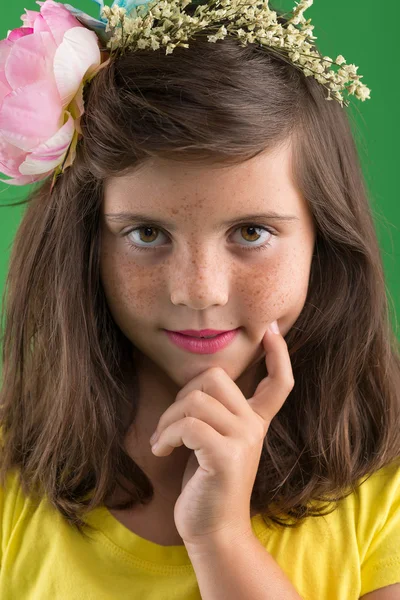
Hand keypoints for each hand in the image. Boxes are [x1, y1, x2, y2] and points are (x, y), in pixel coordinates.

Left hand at [149, 321, 293, 549]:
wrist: (212, 530)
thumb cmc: (206, 483)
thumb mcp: (214, 441)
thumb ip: (215, 413)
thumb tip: (196, 383)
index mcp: (255, 420)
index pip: (279, 381)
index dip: (279, 354)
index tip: (270, 330)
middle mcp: (254, 426)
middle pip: (214, 376)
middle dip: (181, 395)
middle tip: (170, 424)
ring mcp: (244, 440)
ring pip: (196, 400)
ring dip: (168, 420)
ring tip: (162, 442)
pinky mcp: (227, 456)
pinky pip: (188, 425)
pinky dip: (166, 436)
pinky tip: (162, 452)